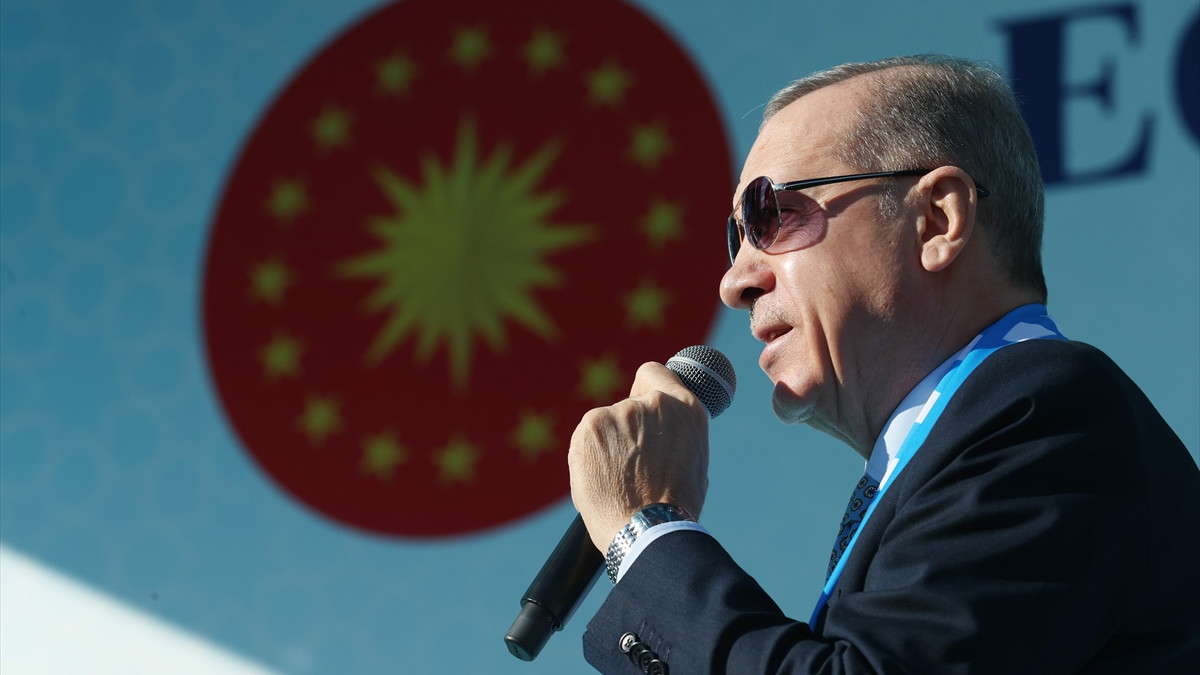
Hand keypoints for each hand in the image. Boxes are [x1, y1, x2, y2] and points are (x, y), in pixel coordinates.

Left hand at [567, 361, 710, 551]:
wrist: (647, 532)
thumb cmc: (674, 507)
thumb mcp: (693, 460)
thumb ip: (676, 432)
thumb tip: (662, 428)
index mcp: (685, 408)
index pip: (655, 373)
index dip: (646, 390)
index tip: (642, 407)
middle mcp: (653, 403)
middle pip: (629, 405)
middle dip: (628, 430)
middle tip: (633, 466)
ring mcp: (619, 412)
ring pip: (606, 424)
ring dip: (608, 445)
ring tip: (619, 480)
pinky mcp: (591, 426)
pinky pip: (586, 438)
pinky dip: (589, 456)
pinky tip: (602, 481)